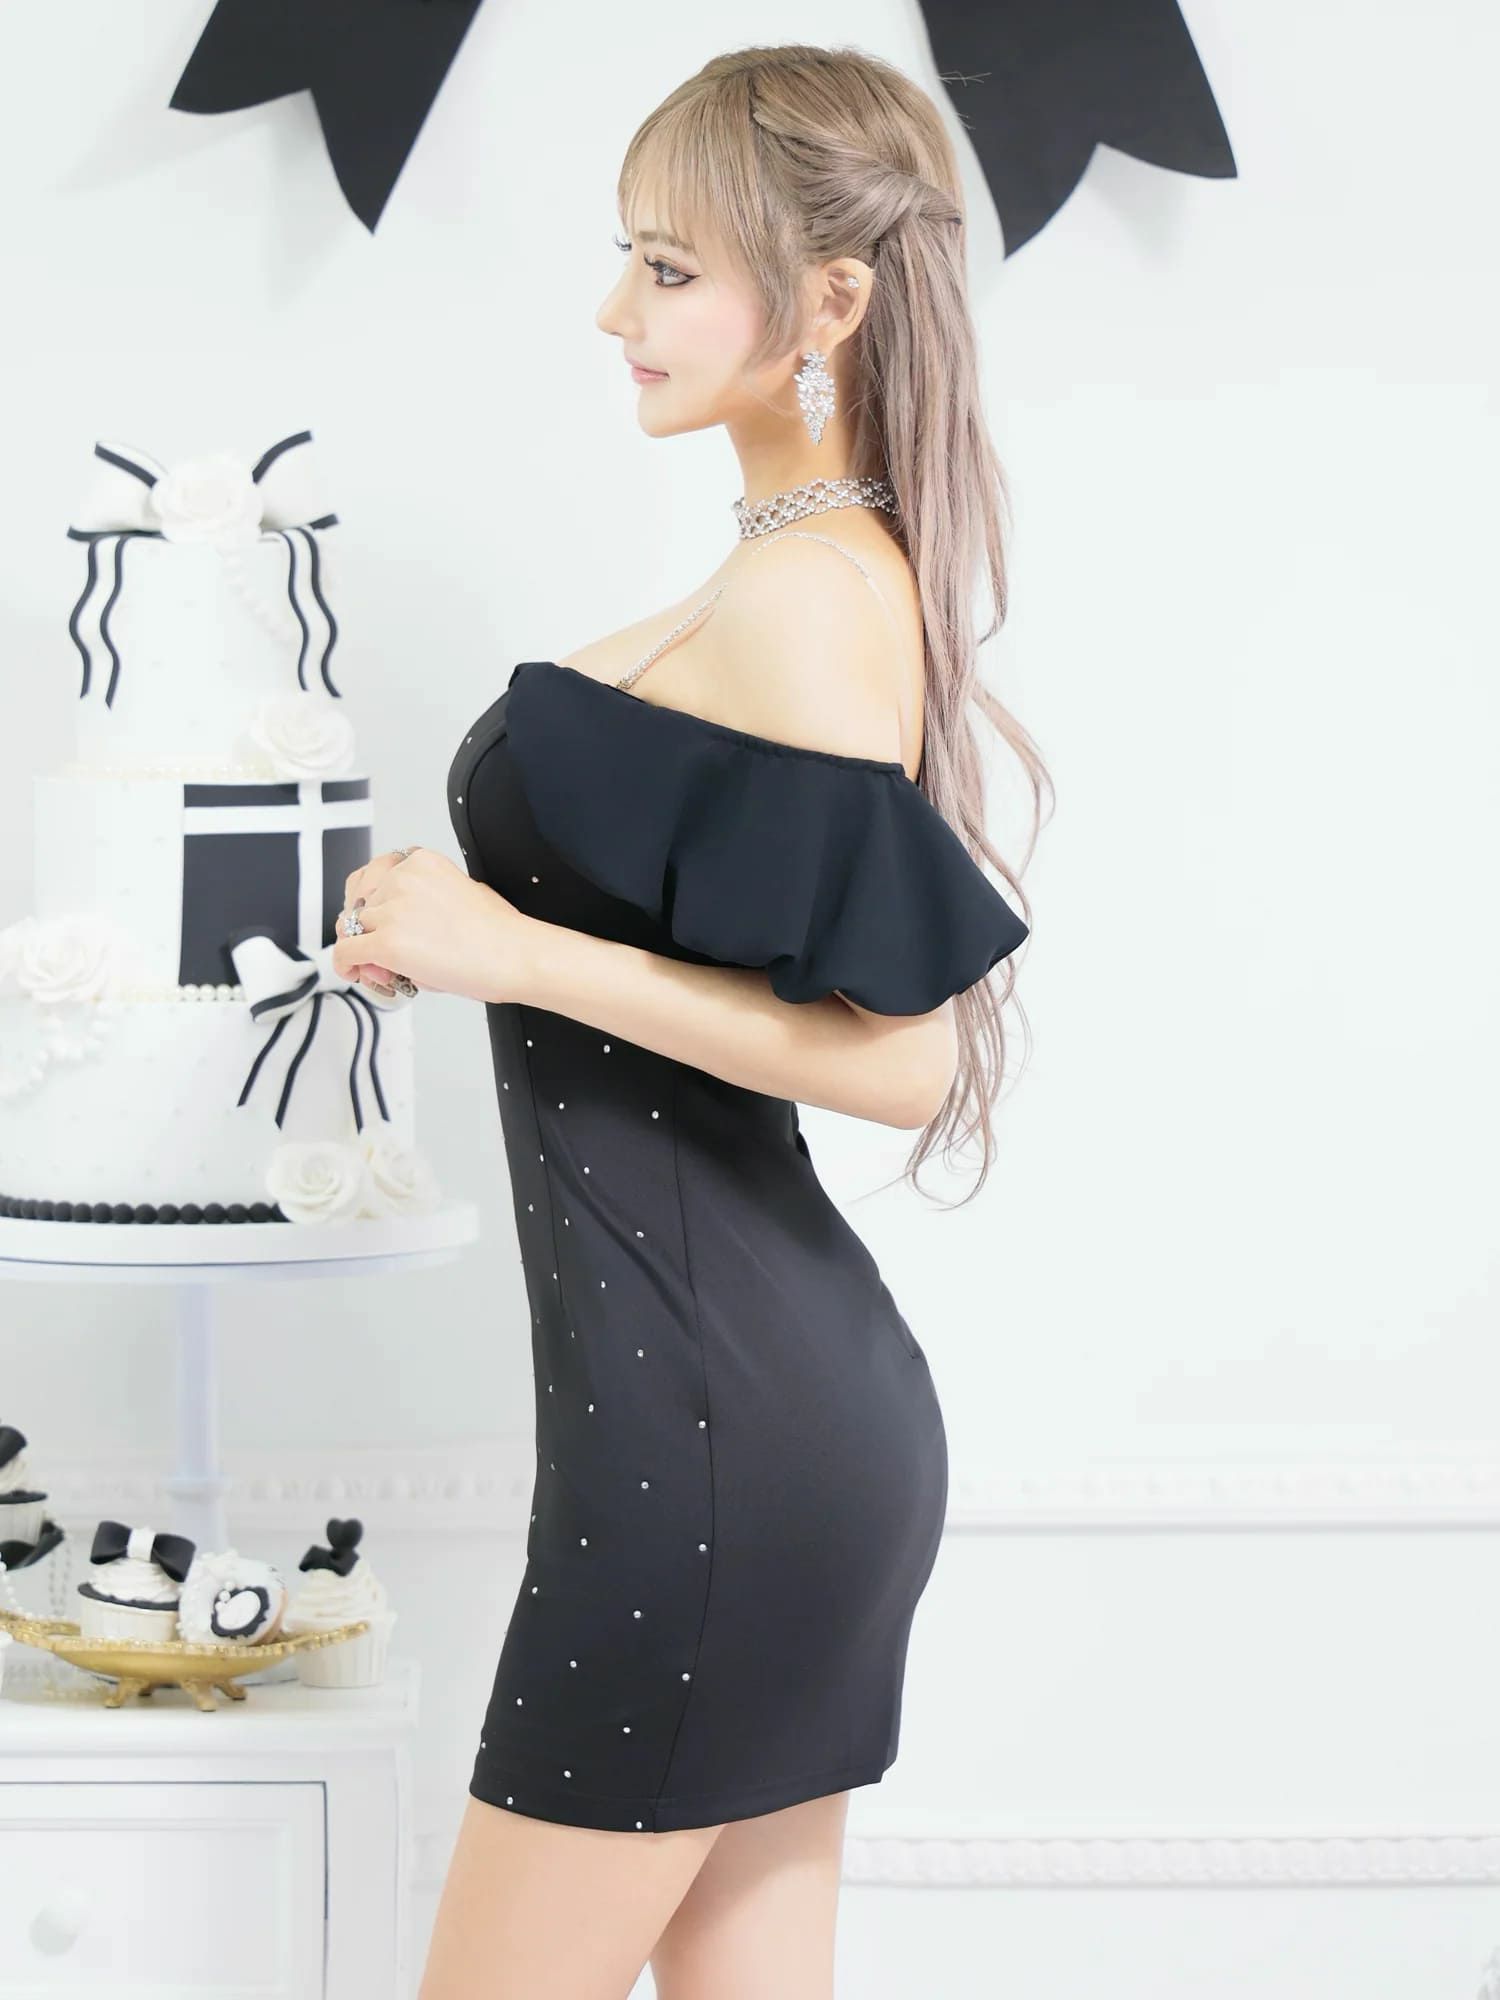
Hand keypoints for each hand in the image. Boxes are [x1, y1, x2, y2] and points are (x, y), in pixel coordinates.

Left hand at [331, 846, 535, 1003]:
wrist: (515, 954)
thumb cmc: (499, 932)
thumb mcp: (459, 893)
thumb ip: (422, 901)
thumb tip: (396, 928)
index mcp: (421, 861)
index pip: (374, 874)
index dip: (373, 902)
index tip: (380, 918)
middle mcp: (402, 878)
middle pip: (359, 903)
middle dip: (367, 926)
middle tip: (381, 948)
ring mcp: (392, 910)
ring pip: (351, 928)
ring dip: (360, 947)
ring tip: (379, 967)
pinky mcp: (387, 943)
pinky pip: (346, 952)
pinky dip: (345, 965)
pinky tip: (356, 974)